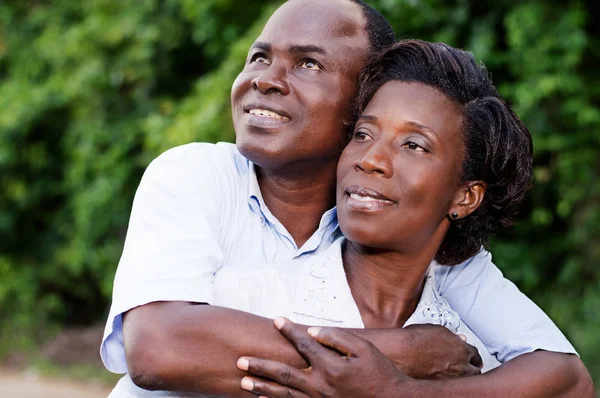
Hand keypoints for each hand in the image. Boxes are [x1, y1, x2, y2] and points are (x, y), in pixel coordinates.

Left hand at [236, 317, 411, 397]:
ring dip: (262, 387)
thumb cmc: (379, 372)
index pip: (302, 344)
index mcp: (329, 366)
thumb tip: (312, 330)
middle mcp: (319, 385)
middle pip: (283, 374)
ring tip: (243, 381)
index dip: (289, 330)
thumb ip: (336, 337)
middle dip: (260, 366)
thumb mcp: (364, 348)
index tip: (277, 320)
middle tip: (240, 361)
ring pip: (284, 394)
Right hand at [395, 324, 482, 378]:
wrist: (402, 353)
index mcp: (463, 350)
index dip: (471, 354)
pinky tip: (440, 375)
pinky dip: (448, 380)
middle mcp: (461, 366)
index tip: (469, 355)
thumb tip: (458, 339)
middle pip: (475, 370)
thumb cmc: (415, 340)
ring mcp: (452, 378)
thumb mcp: (437, 330)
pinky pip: (450, 384)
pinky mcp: (441, 386)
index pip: (475, 354)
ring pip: (464, 379)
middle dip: (471, 367)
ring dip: (461, 375)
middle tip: (465, 365)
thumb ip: (452, 336)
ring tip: (451, 370)